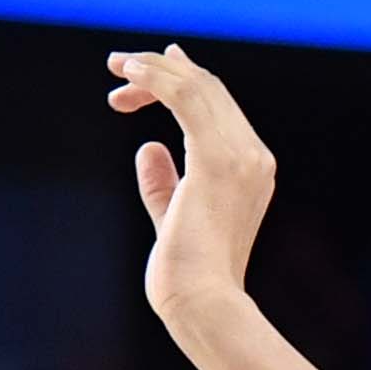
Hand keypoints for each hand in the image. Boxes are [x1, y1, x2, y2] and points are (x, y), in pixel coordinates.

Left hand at [109, 47, 273, 333]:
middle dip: (160, 71)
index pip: (218, 107)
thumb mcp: (173, 220)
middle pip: (208, 89)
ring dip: (153, 69)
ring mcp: (240, 156)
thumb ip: (163, 185)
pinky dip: (156, 79)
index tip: (147, 67)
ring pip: (197, 86)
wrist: (203, 303)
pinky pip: (185, 98)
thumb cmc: (187, 277)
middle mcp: (253, 157)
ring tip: (117, 65)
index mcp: (250, 170)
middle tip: (118, 65)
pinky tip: (129, 74)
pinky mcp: (217, 159)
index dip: (182, 78)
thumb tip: (147, 148)